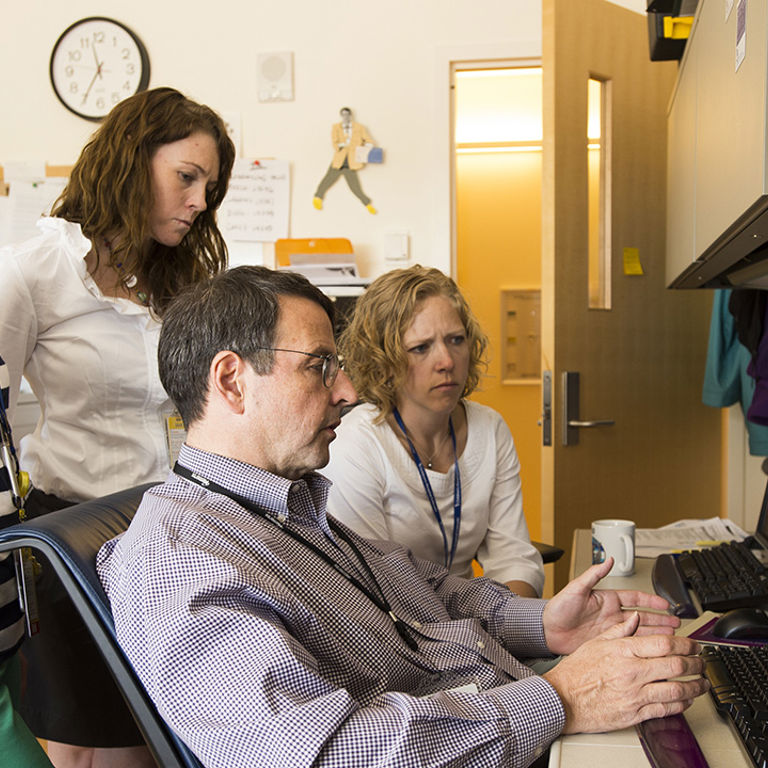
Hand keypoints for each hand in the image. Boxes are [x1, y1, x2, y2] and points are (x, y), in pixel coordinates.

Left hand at [542, 557, 679, 654]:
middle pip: (643, 617)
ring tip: (672, 638)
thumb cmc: (558, 608)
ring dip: (656, 634)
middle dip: (661, 620)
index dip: (652, 601)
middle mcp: (611, 615)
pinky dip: (642, 648)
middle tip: (678, 624)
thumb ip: (593, 574)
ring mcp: (610, 630)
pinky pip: (628, 645)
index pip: (635, 598)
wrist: (546, 630)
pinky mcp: (606, 644)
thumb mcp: (576, 588)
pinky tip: (653, 651)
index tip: (667, 604)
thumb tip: (607, 559)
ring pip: (639, 632)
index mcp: (607, 599)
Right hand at [543, 612, 708, 733]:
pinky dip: (682, 704)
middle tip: (702, 662)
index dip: (685, 644)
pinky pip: (666, 709)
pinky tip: (686, 700)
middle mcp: (632, 672)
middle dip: (696, 663)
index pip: (664, 644)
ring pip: (677, 689)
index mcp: (624, 651)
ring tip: (702, 683)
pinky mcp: (635, 713)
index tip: (694, 645)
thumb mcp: (596, 642)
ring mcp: (635, 694)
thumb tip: (635, 619)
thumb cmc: (576, 671)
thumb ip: (619, 630)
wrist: (563, 698)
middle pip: (676, 665)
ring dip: (695, 686)